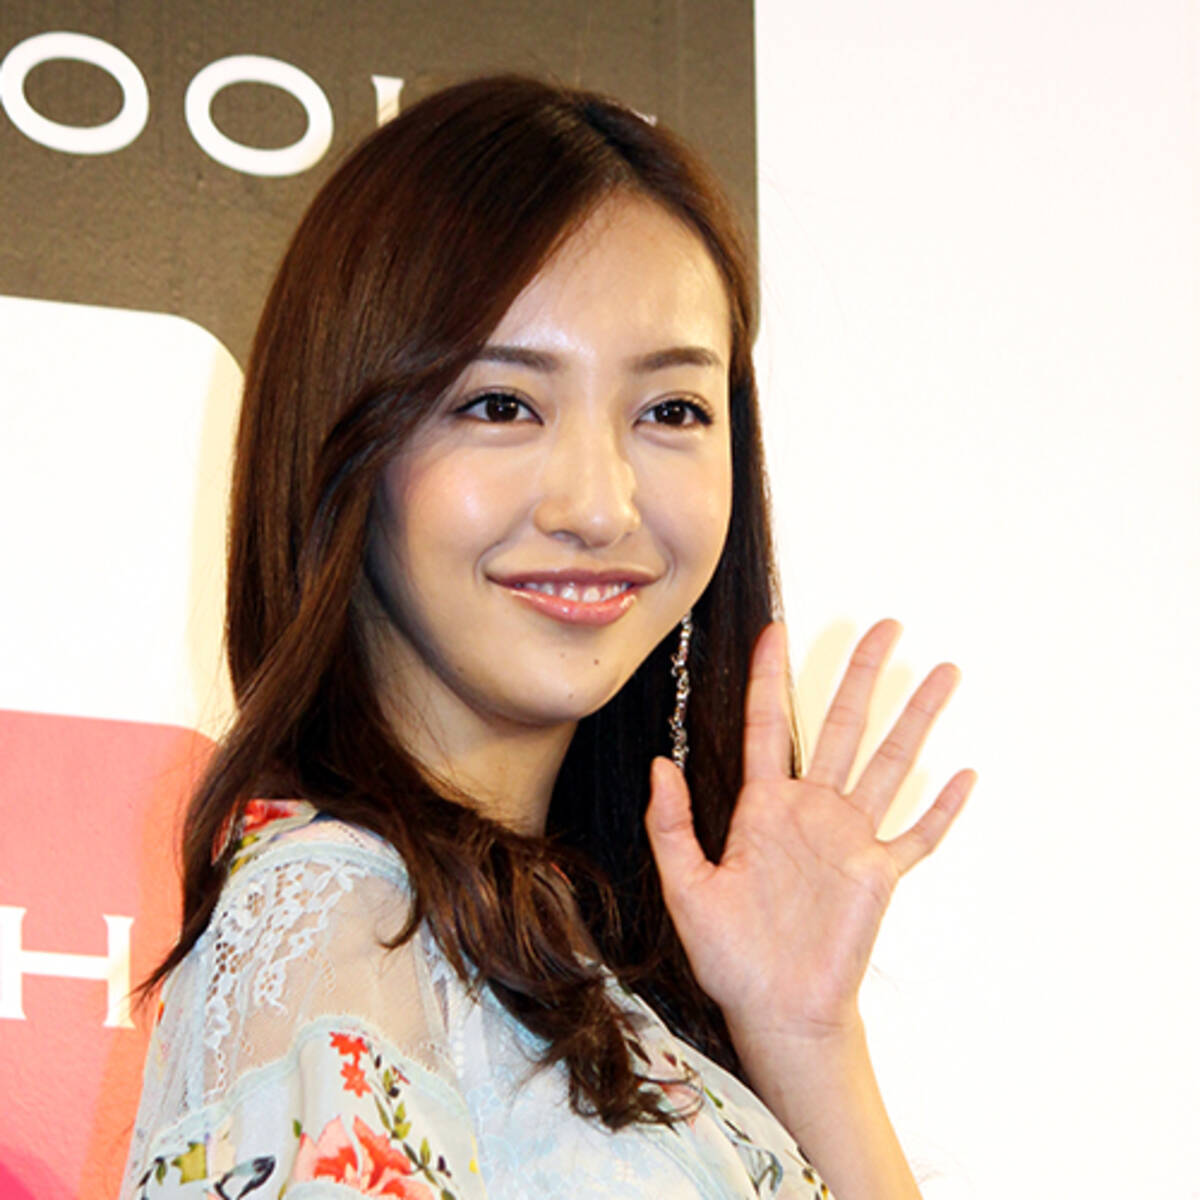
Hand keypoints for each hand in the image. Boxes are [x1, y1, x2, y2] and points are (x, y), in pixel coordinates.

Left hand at [645, 619, 974, 1046]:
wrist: (775, 1009)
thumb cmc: (729, 953)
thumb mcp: (686, 886)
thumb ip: (673, 825)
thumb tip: (660, 763)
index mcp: (762, 808)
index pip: (766, 725)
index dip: (768, 677)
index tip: (776, 630)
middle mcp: (810, 811)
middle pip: (840, 725)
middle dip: (861, 675)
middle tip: (885, 626)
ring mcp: (850, 840)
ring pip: (888, 763)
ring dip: (916, 719)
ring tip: (943, 672)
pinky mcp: (880, 875)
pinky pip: (918, 835)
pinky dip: (942, 807)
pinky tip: (965, 773)